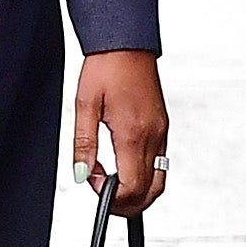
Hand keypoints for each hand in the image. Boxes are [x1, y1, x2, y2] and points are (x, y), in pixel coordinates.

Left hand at [74, 51, 167, 215]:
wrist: (127, 42)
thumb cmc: (106, 67)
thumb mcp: (84, 105)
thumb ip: (83, 144)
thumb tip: (81, 175)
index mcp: (133, 133)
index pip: (131, 187)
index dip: (111, 197)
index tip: (92, 182)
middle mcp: (154, 136)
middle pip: (150, 192)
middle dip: (127, 204)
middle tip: (103, 196)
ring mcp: (162, 132)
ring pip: (159, 181)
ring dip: (138, 192)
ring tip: (112, 185)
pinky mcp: (163, 127)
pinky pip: (160, 163)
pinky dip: (145, 175)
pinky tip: (124, 167)